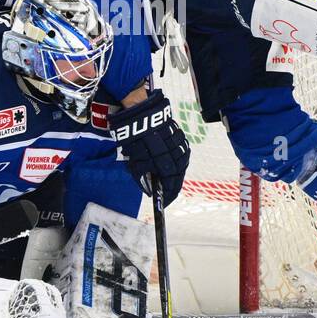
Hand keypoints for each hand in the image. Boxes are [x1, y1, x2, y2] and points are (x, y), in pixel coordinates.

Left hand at [108, 89, 189, 204]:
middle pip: (178, 178)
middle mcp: (178, 158)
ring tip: (166, 180)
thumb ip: (143, 178)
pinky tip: (169, 164)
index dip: (167, 198)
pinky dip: (175, 162)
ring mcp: (181, 147)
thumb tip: (150, 189)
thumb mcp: (135, 162)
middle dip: (171, 187)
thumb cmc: (135, 140)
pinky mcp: (181, 137)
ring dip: (174, 175)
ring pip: (181, 166)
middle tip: (164, 193)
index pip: (171, 188)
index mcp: (167, 166)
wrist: (141, 114)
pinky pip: (181, 155)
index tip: (163, 203)